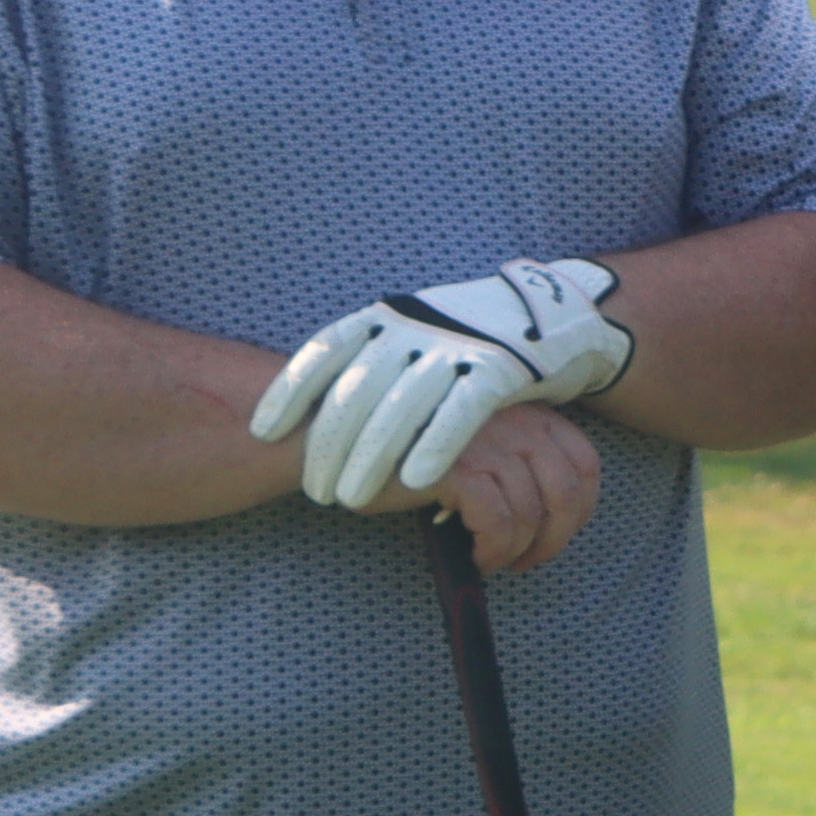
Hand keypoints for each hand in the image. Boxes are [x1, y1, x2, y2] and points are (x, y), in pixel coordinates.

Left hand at [253, 260, 633, 509]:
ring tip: (349, 500)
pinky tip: (416, 483)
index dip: (292, 390)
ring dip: (372, 456)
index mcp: (386, 318)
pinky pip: (461, 413)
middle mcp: (415, 327)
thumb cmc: (466, 341)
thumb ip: (371, 366)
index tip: (263, 431)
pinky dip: (436, 446)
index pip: (327, 349)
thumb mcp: (411, 338)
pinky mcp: (497, 369)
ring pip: (403, 406)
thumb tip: (316, 408)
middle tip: (314, 490)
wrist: (552, 316)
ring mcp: (457, 345)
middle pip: (359, 389)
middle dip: (330, 444)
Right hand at [430, 399, 603, 574]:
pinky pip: (496, 521)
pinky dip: (493, 549)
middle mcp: (514, 420)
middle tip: (528, 560)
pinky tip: (477, 557)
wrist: (348, 437)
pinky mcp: (455, 465)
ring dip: (516, 550)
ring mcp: (486, 441)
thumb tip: (548, 518)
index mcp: (527, 410)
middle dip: (554, 539)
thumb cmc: (415, 447)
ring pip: (528, 513)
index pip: (585, 463)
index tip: (559, 533)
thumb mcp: (481, 440)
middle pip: (566, 493)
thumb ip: (517, 459)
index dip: (581, 509)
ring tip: (494, 560)